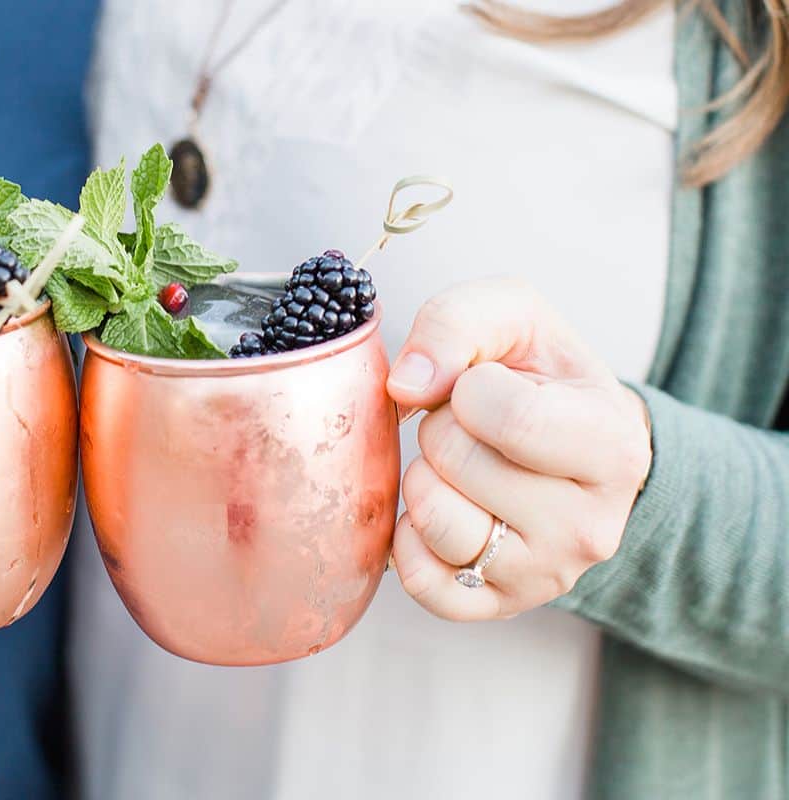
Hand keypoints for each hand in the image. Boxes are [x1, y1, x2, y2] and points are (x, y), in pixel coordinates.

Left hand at [385, 278, 651, 620]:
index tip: (481, 386)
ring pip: (434, 521)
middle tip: (471, 428)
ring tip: (458, 466)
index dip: (468, 388)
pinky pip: (419, 579)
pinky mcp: (497, 605)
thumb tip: (407, 384)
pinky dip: (408, 535)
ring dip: (423, 476)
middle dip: (441, 427)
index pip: (510, 418)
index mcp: (614, 447)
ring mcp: (544, 575)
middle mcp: (589, 527)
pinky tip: (440, 506)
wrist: (572, 445)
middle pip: (457, 463)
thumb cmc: (540, 377)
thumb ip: (458, 322)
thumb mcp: (516, 318)